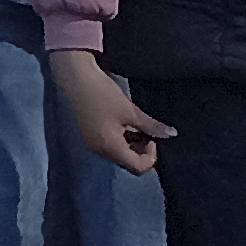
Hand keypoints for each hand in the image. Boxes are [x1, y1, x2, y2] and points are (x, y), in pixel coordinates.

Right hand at [48, 49, 173, 173]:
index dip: (151, 155)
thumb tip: (171, 134)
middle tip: (147, 130)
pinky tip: (124, 123)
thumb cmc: (103, 94)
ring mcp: (92, 144)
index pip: (138, 167)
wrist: (74, 77)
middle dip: (142, 151)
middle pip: (128, 163)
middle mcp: (100, 151)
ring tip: (137, 125)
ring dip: (132, 145)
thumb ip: (151, 126)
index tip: (152, 135)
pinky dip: (121, 140)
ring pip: (119, 155)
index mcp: (110, 148)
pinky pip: (110, 146)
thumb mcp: (130, 111)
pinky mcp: (89, 135)